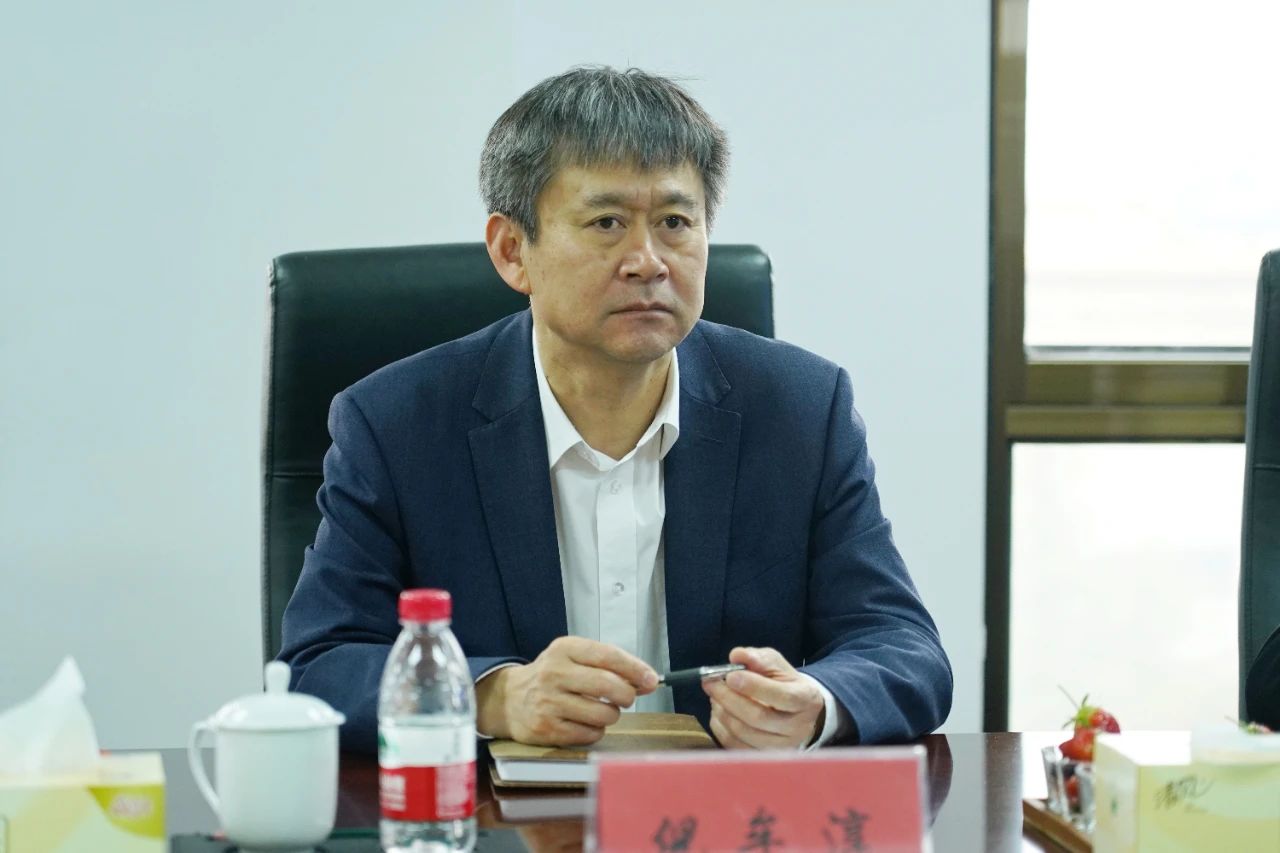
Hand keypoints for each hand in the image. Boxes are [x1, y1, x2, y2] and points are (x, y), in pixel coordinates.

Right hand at [476, 636, 657, 745]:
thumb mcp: (574, 658)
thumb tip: (647, 681)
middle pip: (608, 685)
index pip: (608, 655)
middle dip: (627, 695)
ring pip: (603, 714)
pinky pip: (590, 734)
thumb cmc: (551, 676)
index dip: (635, 669)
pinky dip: (596, 730)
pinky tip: (584, 722)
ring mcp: (549, 702)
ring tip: (600, 709)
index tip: (651, 680)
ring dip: (611, 715)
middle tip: (628, 698)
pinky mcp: (547, 728)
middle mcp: (554, 673)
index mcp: (564, 649)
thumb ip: (610, 665)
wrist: (509, 699)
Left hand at [703, 646, 824, 749]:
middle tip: (710, 683)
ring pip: (743, 734)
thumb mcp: (776, 664)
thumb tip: (737, 655)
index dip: (754, 686)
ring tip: (714, 696)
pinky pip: (735, 746)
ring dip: (722, 712)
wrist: (796, 712)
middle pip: (758, 718)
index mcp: (805, 700)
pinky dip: (721, 728)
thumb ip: (758, 658)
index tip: (731, 676)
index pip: (782, 697)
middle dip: (729, 698)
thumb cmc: (784, 684)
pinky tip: (719, 712)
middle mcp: (797, 728)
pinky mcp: (763, 757)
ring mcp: (781, 747)